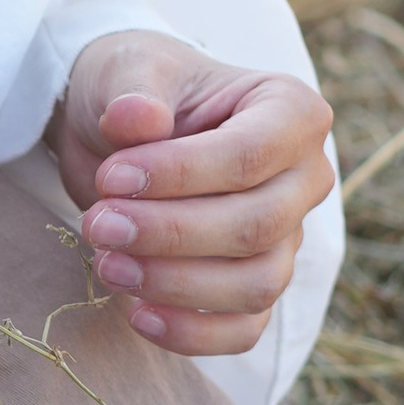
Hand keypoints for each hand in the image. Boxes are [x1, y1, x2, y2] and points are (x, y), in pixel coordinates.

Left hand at [49, 32, 333, 355]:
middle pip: (256, 226)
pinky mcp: (256, 284)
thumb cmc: (135, 90)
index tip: (110, 178)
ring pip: (256, 284)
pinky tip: (135, 315)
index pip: (249, 157)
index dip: (180, 176)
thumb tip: (136, 118)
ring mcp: (288, 236)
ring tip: (106, 264)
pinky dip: (193, 334)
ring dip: (175, 285)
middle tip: (98, 225)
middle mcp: (305, 177)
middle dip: (169, 234)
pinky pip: (244, 329)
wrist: (122, 132)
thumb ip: (132, 90)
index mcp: (291, 111)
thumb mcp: (126, 70)